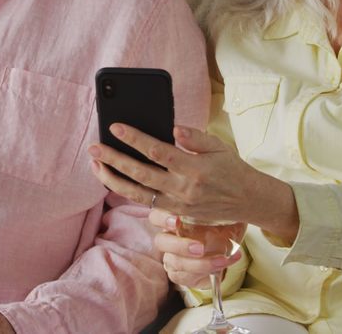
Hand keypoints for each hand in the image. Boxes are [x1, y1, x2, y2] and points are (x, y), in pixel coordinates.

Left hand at [88, 124, 262, 222]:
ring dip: (112, 179)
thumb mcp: (219, 146)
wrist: (247, 201)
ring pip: (137, 193)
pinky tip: (112, 178)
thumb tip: (173, 129)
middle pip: (141, 174)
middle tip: (94, 147)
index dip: (134, 139)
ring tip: (95, 164)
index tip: (116, 127)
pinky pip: (144, 202)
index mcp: (195, 168)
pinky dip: (125, 191)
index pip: (158, 151)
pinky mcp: (174, 214)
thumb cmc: (231, 168)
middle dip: (114, 160)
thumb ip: (196, 137)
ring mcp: (177, 204)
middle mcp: (183, 189)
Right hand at [148, 209, 240, 288]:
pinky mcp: (183, 274)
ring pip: (174, 263)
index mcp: (173, 218)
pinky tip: (223, 264)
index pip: (156, 216)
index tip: (177, 221)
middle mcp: (169, 237)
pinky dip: (206, 273)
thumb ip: (213, 203)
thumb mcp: (221, 209)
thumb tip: (219, 192)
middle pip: (161, 242)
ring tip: (223, 258)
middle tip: (200, 248)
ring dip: (200, 264)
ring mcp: (173, 257)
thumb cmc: (225, 220)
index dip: (162, 219)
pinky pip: (185, 278)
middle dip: (180, 246)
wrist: (234, 241)